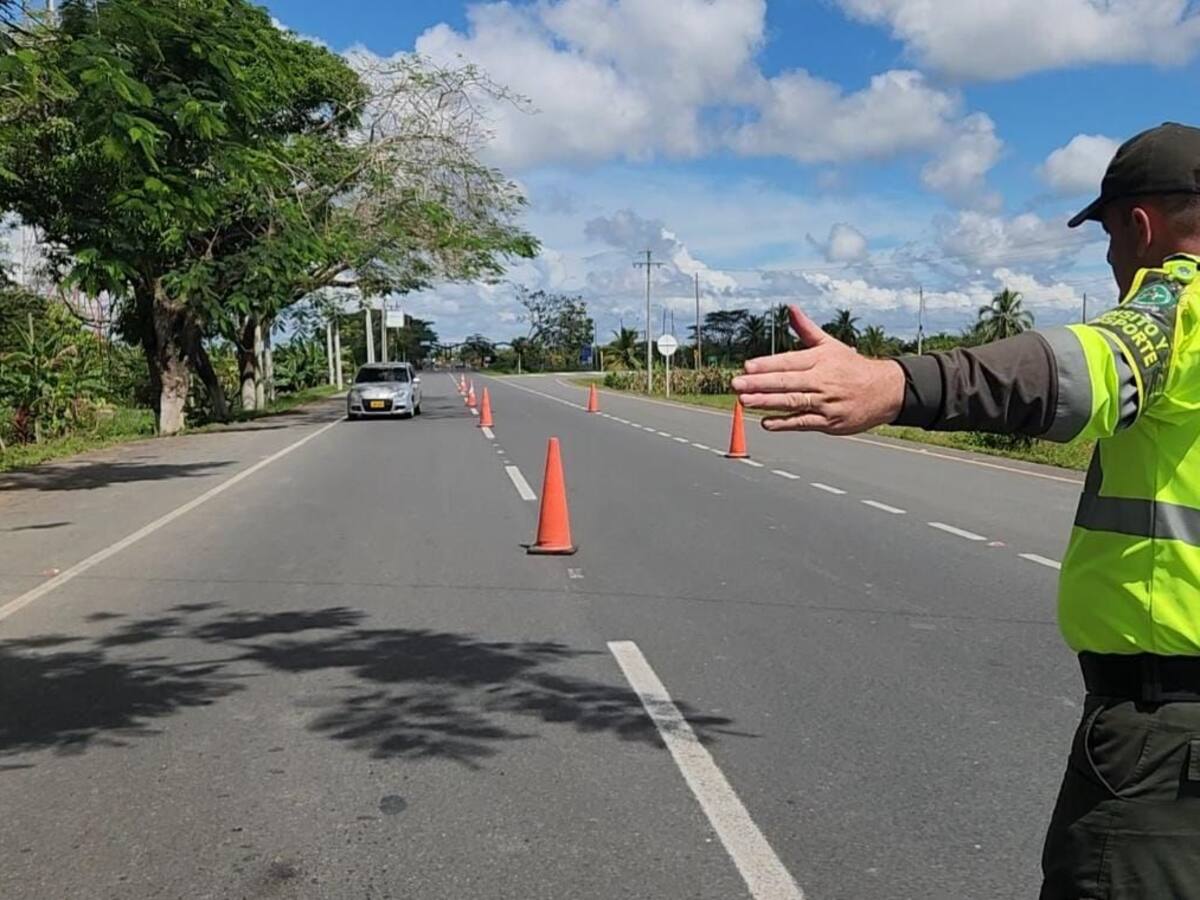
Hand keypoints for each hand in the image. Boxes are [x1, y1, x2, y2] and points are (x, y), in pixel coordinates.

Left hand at [731, 306, 905, 434]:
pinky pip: (804, 422)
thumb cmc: (852, 367)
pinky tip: (766, 422)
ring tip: (744, 402)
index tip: (747, 366)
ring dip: (767, 402)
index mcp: (821, 360)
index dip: (767, 364)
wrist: (886, 391)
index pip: (789, 361)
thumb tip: (790, 308)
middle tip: (736, 385)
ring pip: (793, 402)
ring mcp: (826, 402)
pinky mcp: (830, 422)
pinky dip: (785, 423)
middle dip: (760, 384)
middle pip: (787, 382)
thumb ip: (806, 329)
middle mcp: (823, 381)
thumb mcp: (831, 345)